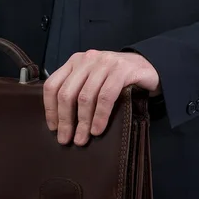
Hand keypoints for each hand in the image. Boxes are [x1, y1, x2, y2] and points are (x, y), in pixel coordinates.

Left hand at [43, 50, 160, 145]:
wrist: (148, 67)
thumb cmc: (116, 79)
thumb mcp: (92, 81)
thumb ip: (76, 92)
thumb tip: (59, 122)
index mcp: (75, 62)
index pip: (52, 85)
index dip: (50, 109)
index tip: (53, 128)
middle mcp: (87, 59)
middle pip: (67, 93)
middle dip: (65, 120)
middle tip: (65, 139)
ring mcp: (105, 62)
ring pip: (85, 97)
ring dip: (82, 122)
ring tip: (82, 139)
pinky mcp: (122, 70)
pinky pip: (106, 97)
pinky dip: (100, 116)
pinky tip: (97, 129)